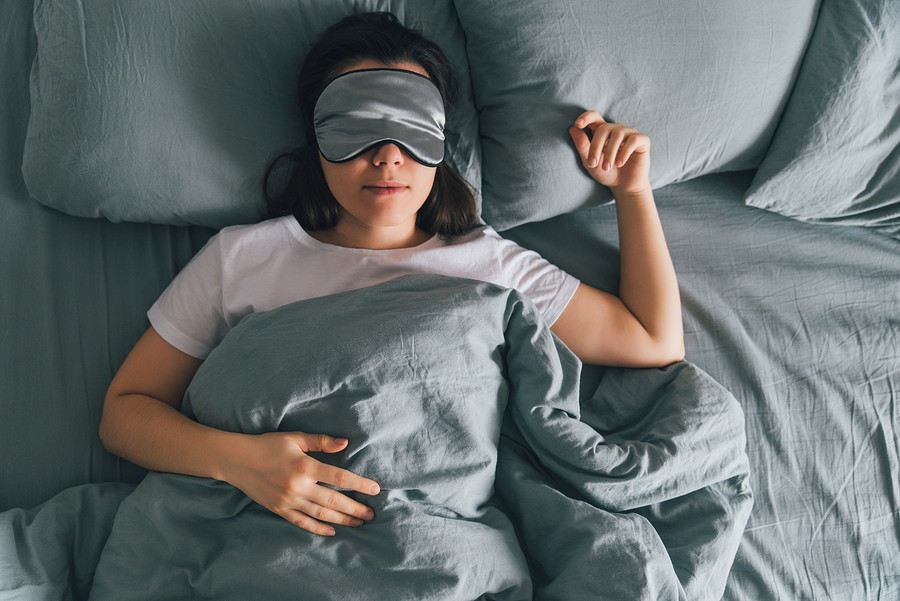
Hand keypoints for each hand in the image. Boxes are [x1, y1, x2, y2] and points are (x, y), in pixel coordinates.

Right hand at [222, 431, 380, 535]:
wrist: (236, 460)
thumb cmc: (268, 445)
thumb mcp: (295, 438)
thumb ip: (321, 441)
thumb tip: (345, 443)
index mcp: (305, 467)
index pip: (339, 478)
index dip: (359, 485)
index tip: (375, 490)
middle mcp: (298, 487)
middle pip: (334, 501)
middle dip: (355, 508)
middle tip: (372, 514)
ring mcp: (288, 501)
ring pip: (321, 514)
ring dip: (342, 520)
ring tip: (358, 523)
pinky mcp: (279, 510)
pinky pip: (302, 522)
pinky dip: (318, 528)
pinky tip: (331, 531)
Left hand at [569, 110, 650, 195]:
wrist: (624, 186)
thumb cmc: (606, 173)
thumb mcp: (590, 162)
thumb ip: (582, 146)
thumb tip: (573, 129)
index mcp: (602, 131)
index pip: (594, 116)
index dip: (586, 117)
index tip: (578, 124)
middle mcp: (616, 129)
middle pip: (603, 128)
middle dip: (596, 146)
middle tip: (593, 164)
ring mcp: (630, 133)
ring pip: (618, 134)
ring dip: (610, 152)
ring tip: (606, 167)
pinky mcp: (642, 140)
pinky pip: (633, 140)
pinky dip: (624, 152)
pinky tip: (619, 163)